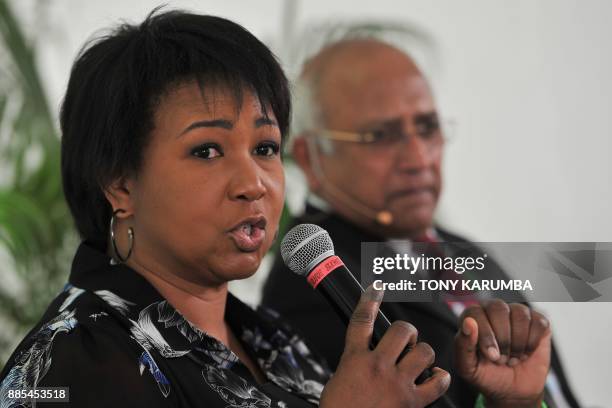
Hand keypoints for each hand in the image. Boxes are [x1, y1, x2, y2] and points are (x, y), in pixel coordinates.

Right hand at [320, 286, 449, 407]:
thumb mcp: (340, 378)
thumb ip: (355, 361)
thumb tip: (365, 353)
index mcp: (355, 358)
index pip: (362, 320)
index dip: (370, 299)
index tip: (376, 288)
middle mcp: (377, 366)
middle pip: (401, 330)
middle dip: (407, 331)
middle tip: (405, 340)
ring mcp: (397, 383)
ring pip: (423, 351)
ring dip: (423, 354)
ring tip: (418, 361)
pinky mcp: (412, 402)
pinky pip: (437, 382)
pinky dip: (440, 378)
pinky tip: (436, 378)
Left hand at [453, 300, 550, 407]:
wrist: (513, 391)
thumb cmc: (487, 375)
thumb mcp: (468, 368)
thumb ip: (462, 345)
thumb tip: (468, 322)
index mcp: (472, 317)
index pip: (475, 313)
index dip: (485, 335)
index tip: (492, 356)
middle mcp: (493, 310)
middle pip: (498, 308)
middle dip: (503, 339)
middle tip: (502, 359)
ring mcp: (516, 313)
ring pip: (520, 315)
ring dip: (518, 343)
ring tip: (512, 358)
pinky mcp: (537, 321)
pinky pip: (539, 323)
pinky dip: (533, 343)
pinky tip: (526, 352)